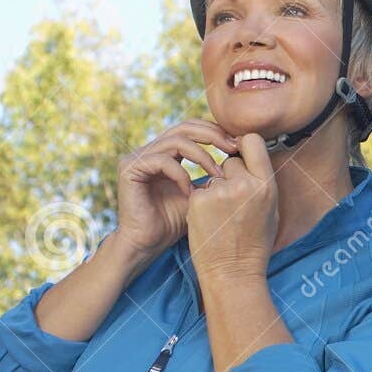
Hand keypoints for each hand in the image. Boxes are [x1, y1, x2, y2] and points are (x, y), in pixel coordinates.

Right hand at [113, 120, 239, 265]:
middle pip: (184, 126)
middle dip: (212, 135)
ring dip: (202, 156)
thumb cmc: (174, 223)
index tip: (237, 146)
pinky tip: (190, 192)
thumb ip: (213, 176)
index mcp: (166, 152)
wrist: (147, 244)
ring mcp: (138, 157)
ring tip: (218, 175)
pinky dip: (181, 174)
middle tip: (233, 148)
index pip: (192, 128)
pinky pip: (162, 161)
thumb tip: (242, 160)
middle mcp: (150, 150)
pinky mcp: (129, 168)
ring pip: (176, 141)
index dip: (215, 132)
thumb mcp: (201, 195)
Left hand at [186, 133, 278, 280]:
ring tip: (221, 217)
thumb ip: (261, 180)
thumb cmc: (254, 243)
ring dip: (214, 190)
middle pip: (230, 160)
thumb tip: (250, 152)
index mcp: (266, 185)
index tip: (239, 155)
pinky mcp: (198, 201)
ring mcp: (219, 192)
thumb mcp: (270, 209)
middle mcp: (244, 185)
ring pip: (212, 176)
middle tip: (231, 202)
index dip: (242, 145)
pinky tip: (208, 221)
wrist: (232, 273)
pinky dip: (201, 202)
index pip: (252, 140)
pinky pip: (198, 190)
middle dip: (228, 175)